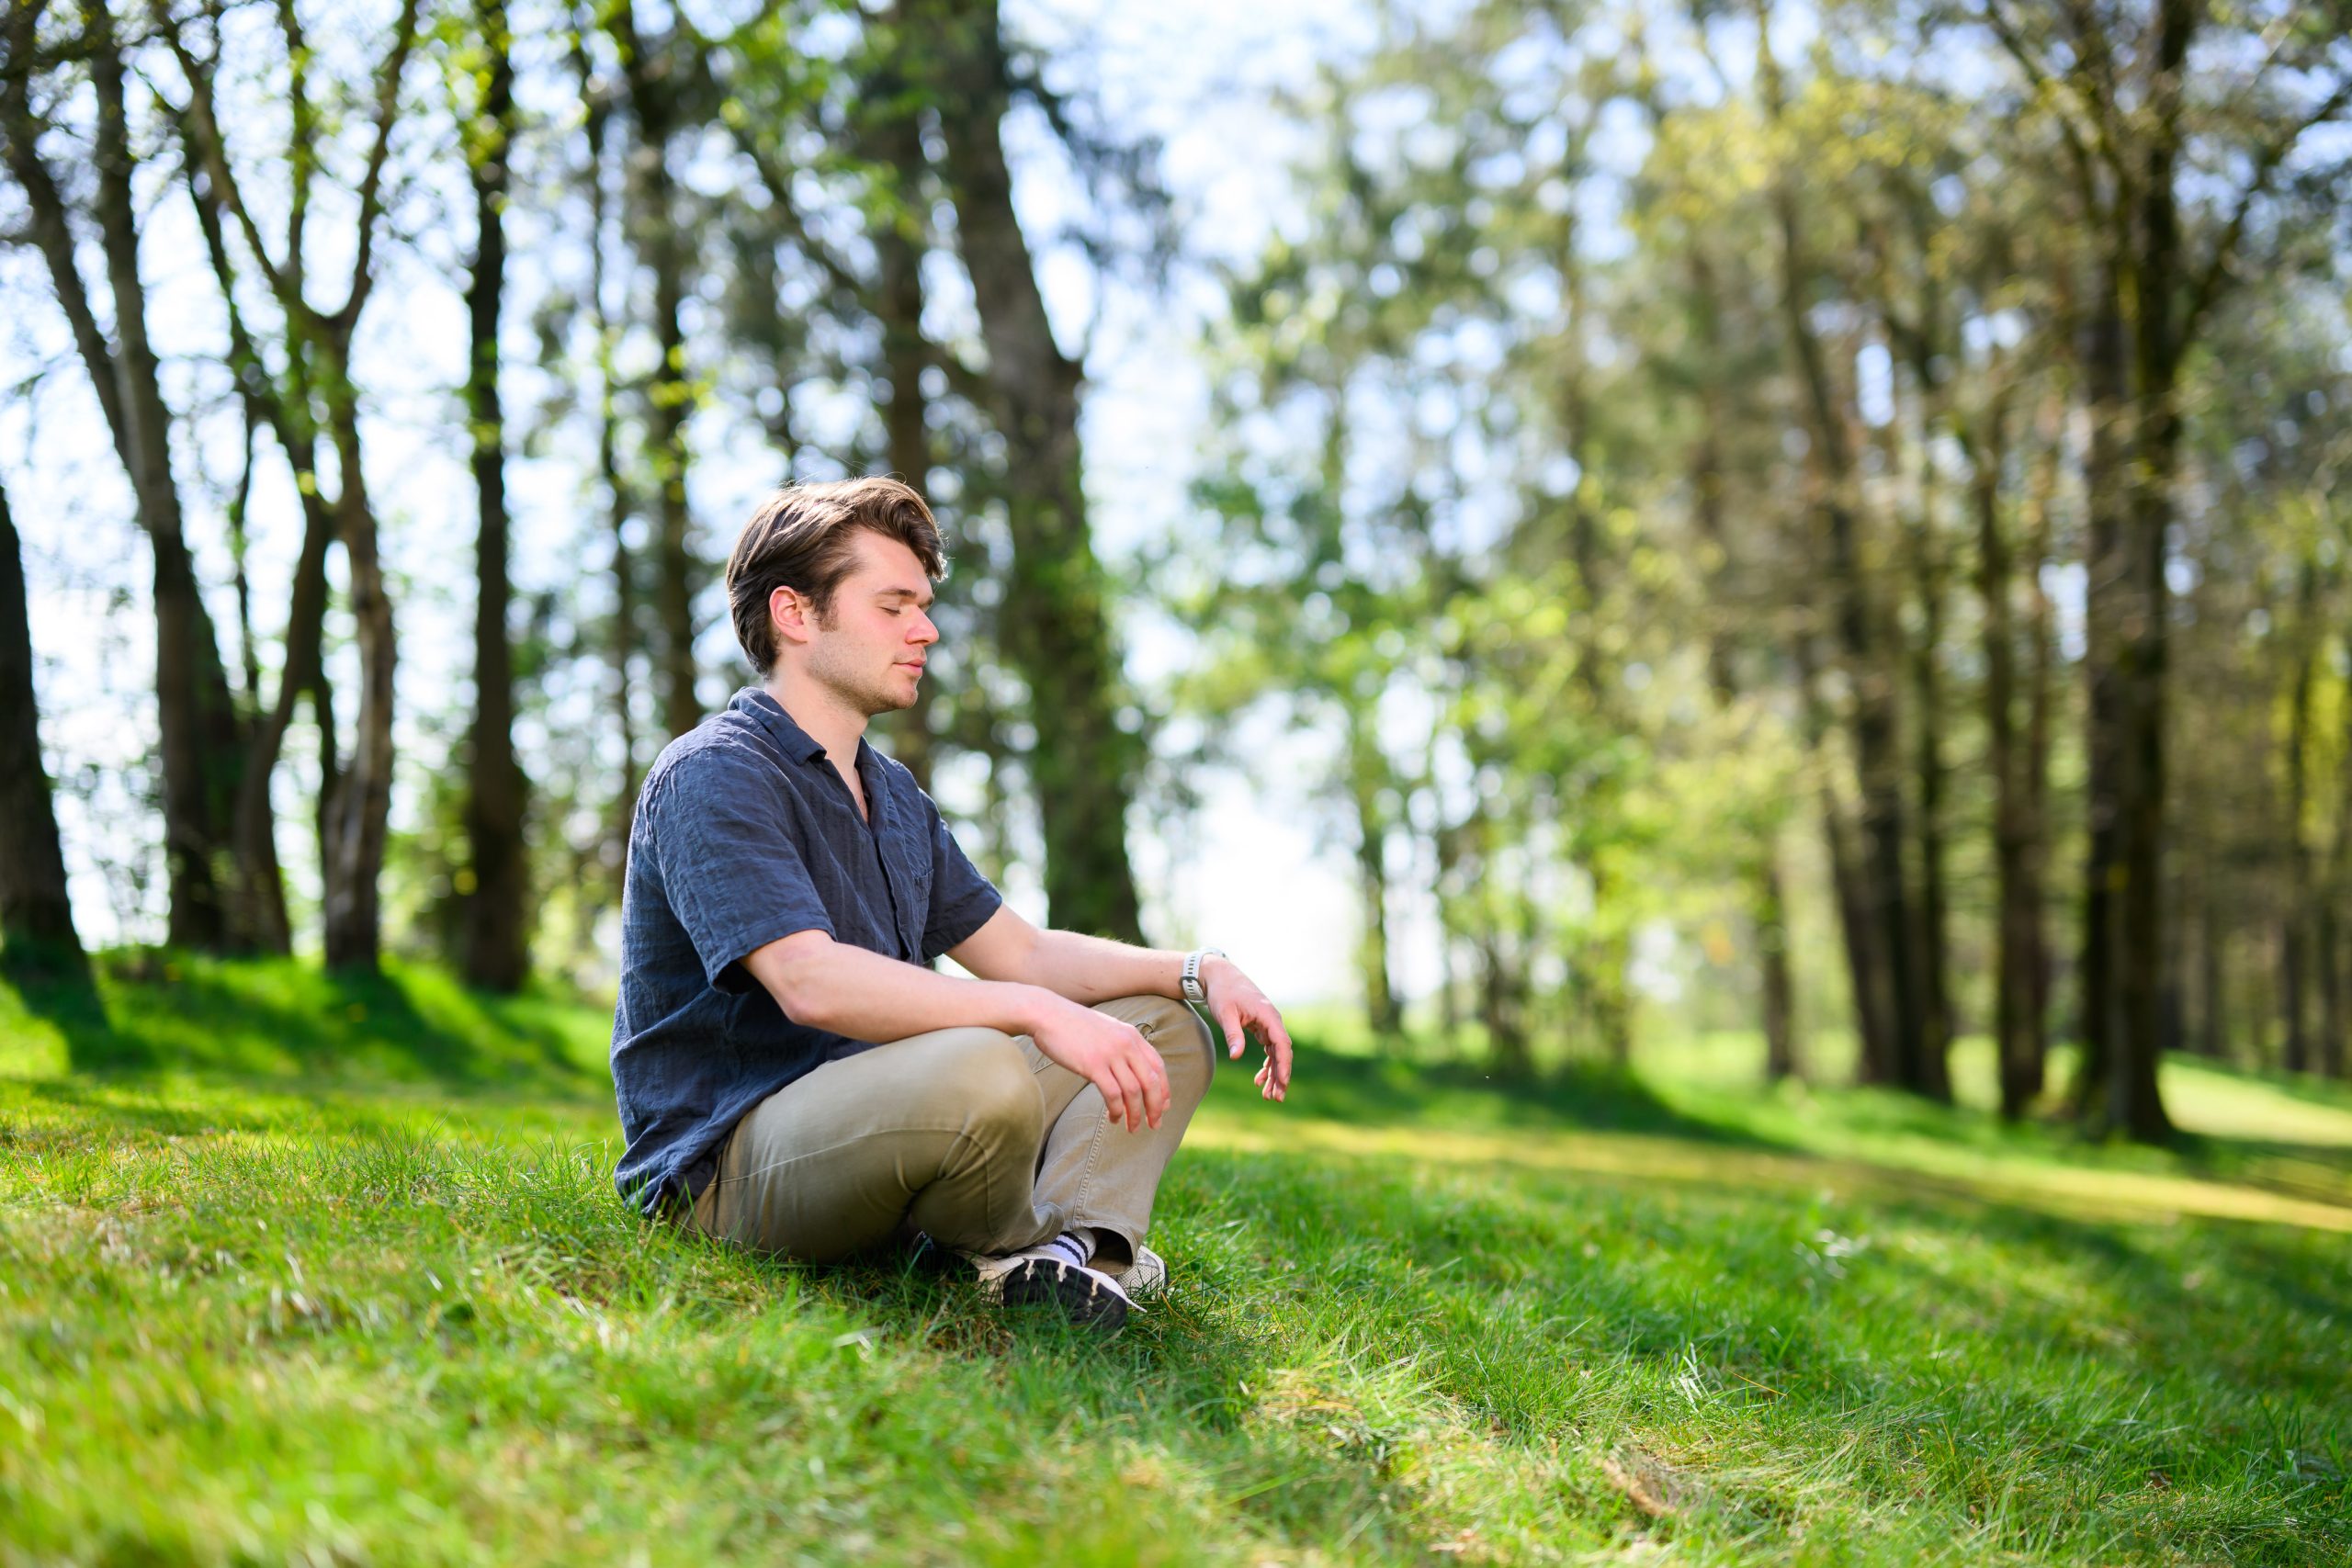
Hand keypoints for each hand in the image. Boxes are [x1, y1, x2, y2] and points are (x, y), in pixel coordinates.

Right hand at [1027, 995, 1170, 1132]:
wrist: (1047, 1014)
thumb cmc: (1073, 1025)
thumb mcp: (1106, 1029)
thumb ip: (1122, 1045)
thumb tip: (1131, 1068)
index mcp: (1132, 1035)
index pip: (1159, 1067)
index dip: (1164, 1090)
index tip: (1162, 1107)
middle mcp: (1126, 1044)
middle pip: (1151, 1082)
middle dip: (1155, 1107)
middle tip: (1154, 1125)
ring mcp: (1110, 1054)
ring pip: (1133, 1092)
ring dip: (1135, 1114)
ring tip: (1132, 1128)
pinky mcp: (1093, 1065)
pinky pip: (1112, 1094)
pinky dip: (1116, 1110)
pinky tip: (1114, 1118)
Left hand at [1202, 957, 1293, 1102]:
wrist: (1218, 976)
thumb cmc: (1222, 993)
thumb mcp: (1225, 1013)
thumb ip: (1233, 1034)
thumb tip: (1236, 1056)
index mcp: (1268, 1015)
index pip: (1282, 1044)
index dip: (1284, 1065)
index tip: (1282, 1083)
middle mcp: (1272, 1020)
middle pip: (1282, 1052)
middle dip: (1280, 1076)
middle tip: (1276, 1098)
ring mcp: (1268, 1024)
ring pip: (1276, 1053)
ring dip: (1273, 1074)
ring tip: (1268, 1095)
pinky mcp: (1261, 1026)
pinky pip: (1268, 1049)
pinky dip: (1266, 1065)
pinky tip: (1259, 1080)